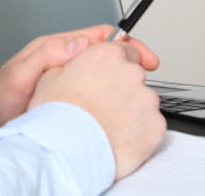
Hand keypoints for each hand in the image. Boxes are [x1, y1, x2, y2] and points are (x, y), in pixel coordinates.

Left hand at [0, 24, 159, 129]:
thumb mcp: (20, 73)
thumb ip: (48, 54)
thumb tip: (79, 42)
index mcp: (58, 47)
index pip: (100, 35)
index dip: (125, 42)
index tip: (141, 54)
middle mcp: (66, 57)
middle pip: (108, 50)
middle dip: (132, 57)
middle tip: (149, 68)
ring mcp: (68, 75)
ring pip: (104, 68)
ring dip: (122, 73)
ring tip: (135, 85)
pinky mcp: (68, 93)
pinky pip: (96, 86)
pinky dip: (110, 90)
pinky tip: (116, 101)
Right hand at [30, 39, 165, 179]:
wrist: (65, 154)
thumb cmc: (56, 120)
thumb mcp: (50, 77)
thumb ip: (72, 64)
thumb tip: (75, 65)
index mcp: (107, 56)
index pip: (126, 50)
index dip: (118, 65)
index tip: (115, 76)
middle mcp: (131, 73)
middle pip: (135, 76)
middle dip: (123, 90)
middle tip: (104, 108)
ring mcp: (146, 99)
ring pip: (144, 102)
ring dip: (132, 112)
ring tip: (107, 128)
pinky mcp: (155, 125)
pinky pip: (151, 126)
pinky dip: (139, 133)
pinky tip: (119, 140)